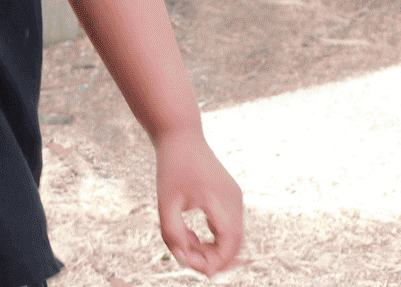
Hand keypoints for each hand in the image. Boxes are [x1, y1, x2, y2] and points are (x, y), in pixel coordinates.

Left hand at [154, 130, 243, 276]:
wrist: (180, 136)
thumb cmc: (171, 167)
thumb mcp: (165, 202)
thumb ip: (172, 233)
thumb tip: (182, 259)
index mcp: (222, 202)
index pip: (229, 245)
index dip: (214, 262)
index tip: (190, 265)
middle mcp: (235, 202)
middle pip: (234, 245)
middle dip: (213, 259)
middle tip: (186, 259)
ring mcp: (235, 199)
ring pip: (232, 237)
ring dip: (211, 248)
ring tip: (184, 241)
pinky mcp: (230, 197)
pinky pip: (228, 226)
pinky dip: (213, 237)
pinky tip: (190, 234)